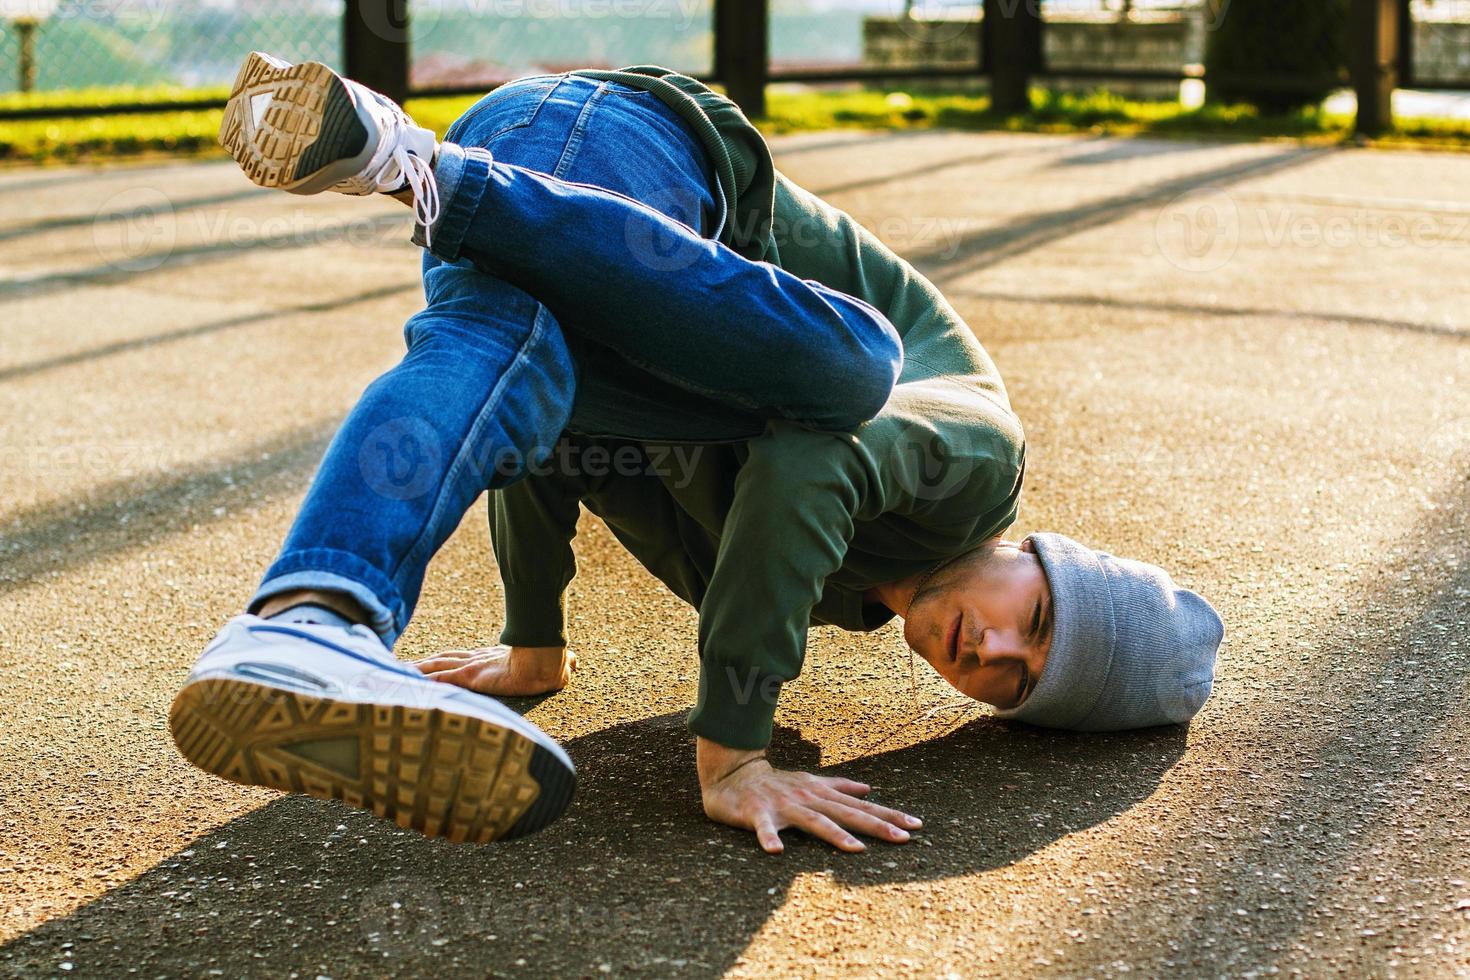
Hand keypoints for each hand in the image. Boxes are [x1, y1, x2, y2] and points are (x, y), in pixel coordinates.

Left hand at [413, 645, 574, 696]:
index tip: (431, 662)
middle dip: (422, 663)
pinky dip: (422, 682)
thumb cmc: (553, 662)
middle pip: (443, 659)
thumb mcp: (557, 664)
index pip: (464, 657)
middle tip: (399, 665)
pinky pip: (440, 680)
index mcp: (495, 659)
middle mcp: (479, 660)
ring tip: (394, 673)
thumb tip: (575, 661)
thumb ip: (563, 663)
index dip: (446, 659)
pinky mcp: (471, 677)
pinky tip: (406, 683)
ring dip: (415, 670)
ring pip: (436, 667)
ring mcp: (473, 668)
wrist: (548, 662)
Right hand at [697, 737, 921, 853]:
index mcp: (821, 793)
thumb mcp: (810, 782)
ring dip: (834, 834)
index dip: (888, 815)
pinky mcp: (757, 813)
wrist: (732, 775)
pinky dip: (770, 838)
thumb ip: (839, 786)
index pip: (860, 807)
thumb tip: (868, 789)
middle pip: (846, 813)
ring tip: (856, 850)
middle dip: (876, 825)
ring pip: (813, 821)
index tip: (916, 825)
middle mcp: (807, 797)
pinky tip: (776, 852)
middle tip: (903, 837)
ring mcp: (783, 805)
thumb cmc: (775, 784)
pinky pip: (764, 828)